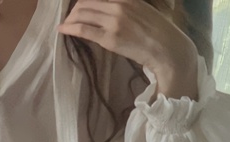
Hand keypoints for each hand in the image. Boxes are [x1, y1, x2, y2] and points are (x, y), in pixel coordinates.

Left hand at [58, 0, 198, 99]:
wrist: (168, 49)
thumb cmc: (158, 34)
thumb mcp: (141, 12)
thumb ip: (125, 9)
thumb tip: (109, 12)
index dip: (83, 2)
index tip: (78, 8)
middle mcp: (118, 5)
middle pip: (86, 2)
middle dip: (74, 10)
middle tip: (69, 18)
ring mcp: (113, 21)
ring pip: (82, 14)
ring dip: (70, 19)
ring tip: (65, 25)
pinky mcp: (110, 38)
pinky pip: (84, 30)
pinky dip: (70, 28)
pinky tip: (62, 30)